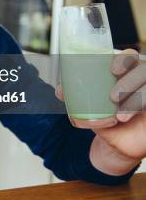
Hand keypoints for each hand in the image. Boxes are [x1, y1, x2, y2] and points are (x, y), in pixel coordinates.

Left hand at [55, 49, 145, 169]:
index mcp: (125, 74)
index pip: (130, 57)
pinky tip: (124, 118)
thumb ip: (76, 97)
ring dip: (135, 97)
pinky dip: (140, 106)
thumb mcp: (90, 107)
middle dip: (129, 81)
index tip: (112, 70)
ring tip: (119, 114)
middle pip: (144, 69)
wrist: (118, 142)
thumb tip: (60, 90)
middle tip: (113, 96)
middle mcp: (141, 82)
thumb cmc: (105, 118)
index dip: (124, 59)